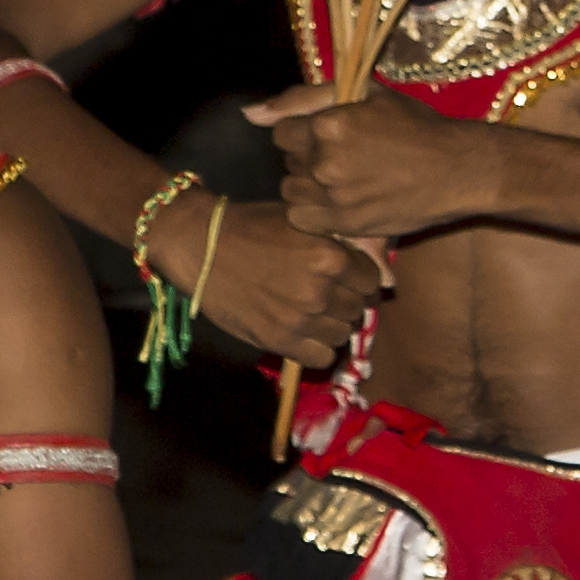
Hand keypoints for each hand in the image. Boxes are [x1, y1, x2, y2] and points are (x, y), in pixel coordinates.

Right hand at [187, 194, 383, 364]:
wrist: (202, 247)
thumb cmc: (252, 226)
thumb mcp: (302, 221)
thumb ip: (339, 243)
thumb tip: (377, 270)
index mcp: (331, 257)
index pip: (372, 280)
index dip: (361, 278)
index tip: (347, 278)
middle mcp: (321, 291)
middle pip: (359, 308)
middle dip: (347, 301)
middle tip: (327, 295)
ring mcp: (300, 319)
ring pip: (343, 334)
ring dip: (332, 325)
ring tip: (313, 313)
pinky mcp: (279, 340)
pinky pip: (322, 358)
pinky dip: (317, 348)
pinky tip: (304, 332)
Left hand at [247, 89, 508, 246]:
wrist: (457, 169)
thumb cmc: (414, 126)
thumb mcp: (365, 95)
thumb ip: (302, 99)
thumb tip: (248, 114)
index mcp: (328, 125)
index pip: (282, 134)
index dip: (303, 135)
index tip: (330, 138)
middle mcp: (326, 161)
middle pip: (288, 164)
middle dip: (307, 161)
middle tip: (343, 159)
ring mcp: (335, 196)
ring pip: (292, 192)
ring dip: (309, 187)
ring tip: (341, 181)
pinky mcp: (346, 223)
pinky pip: (303, 219)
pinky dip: (315, 212)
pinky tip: (340, 202)